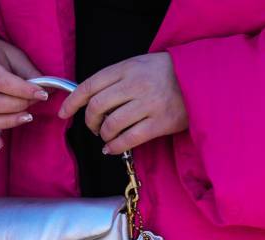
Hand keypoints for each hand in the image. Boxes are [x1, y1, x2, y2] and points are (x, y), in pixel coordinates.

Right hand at [0, 37, 48, 149]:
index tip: (43, 95)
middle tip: (33, 104)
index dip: (23, 91)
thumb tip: (49, 92)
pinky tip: (0, 143)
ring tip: (26, 118)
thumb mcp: (15, 56)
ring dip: (6, 123)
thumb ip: (30, 73)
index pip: (1, 81)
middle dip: (16, 107)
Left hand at [59, 52, 186, 154]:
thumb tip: (89, 100)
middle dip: (89, 121)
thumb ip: (116, 79)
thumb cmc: (166, 74)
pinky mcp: (159, 123)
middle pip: (97, 107)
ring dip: (103, 135)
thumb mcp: (139, 65)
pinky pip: (129, 139)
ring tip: (107, 136)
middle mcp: (135, 85)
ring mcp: (148, 104)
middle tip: (93, 127)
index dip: (72, 101)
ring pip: (111, 125)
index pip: (90, 85)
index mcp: (127, 68)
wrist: (200, 79)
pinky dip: (115, 147)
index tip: (64, 113)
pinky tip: (112, 148)